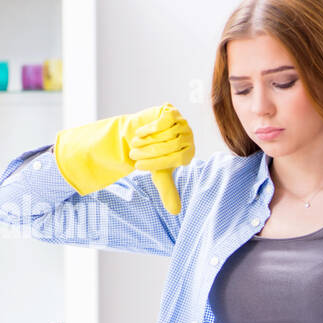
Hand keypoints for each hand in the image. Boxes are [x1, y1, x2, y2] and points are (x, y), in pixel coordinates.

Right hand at [53, 102, 194, 213]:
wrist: (141, 135)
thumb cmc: (151, 156)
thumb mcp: (159, 174)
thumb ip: (168, 191)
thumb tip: (176, 212)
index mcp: (189, 153)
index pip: (176, 159)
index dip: (155, 163)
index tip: (137, 167)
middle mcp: (189, 138)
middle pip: (171, 145)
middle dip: (148, 153)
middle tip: (133, 155)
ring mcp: (182, 123)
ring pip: (166, 133)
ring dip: (146, 141)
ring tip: (135, 144)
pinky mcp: (172, 111)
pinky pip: (163, 121)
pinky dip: (149, 128)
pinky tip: (139, 133)